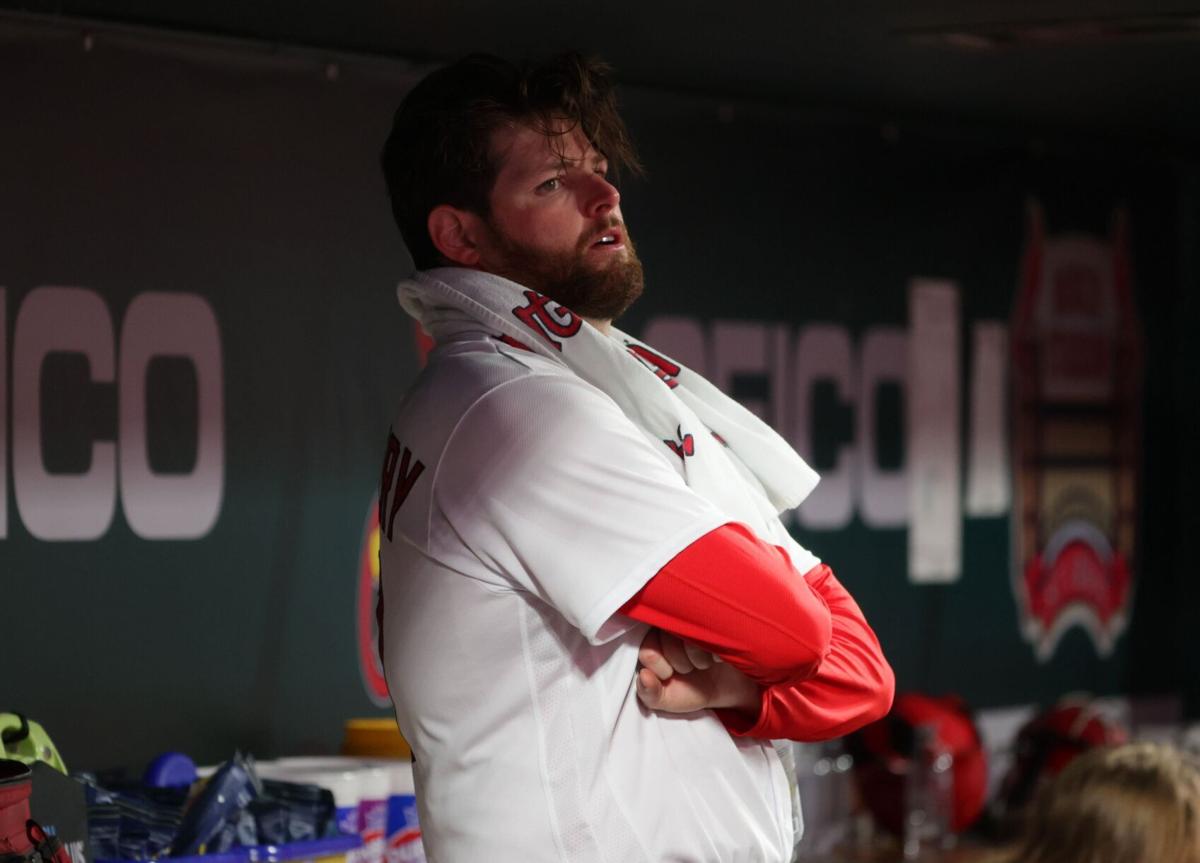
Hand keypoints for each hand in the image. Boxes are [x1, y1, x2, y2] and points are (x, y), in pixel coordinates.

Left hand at [636, 629, 761, 714]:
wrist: (725, 686)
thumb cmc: (691, 688)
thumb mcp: (667, 698)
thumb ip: (649, 693)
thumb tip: (644, 676)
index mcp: (653, 641)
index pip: (647, 649)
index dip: (658, 666)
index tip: (668, 675)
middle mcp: (670, 625)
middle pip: (668, 641)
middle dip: (680, 665)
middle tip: (689, 669)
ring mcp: (694, 620)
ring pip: (689, 637)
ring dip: (699, 660)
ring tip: (704, 664)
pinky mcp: (717, 622)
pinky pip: (714, 636)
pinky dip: (715, 654)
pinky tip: (717, 657)